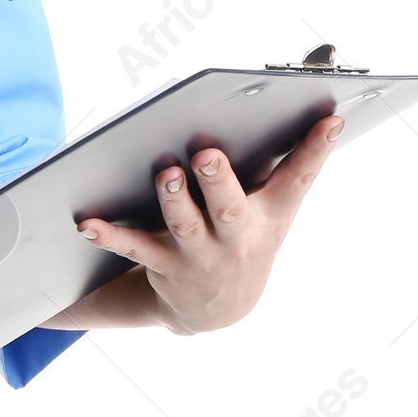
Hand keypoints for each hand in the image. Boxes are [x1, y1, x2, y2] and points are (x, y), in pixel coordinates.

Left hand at [75, 113, 344, 334]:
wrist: (219, 309)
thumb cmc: (244, 234)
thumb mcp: (269, 209)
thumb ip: (274, 163)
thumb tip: (293, 106)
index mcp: (269, 215)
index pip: (298, 180)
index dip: (316, 150)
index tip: (331, 120)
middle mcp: (236, 237)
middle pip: (229, 208)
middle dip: (219, 181)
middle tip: (208, 154)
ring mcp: (199, 254)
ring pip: (183, 224)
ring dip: (172, 200)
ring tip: (164, 173)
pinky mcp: (164, 264)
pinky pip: (133, 248)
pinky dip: (109, 235)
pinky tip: (87, 223)